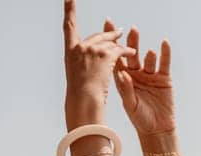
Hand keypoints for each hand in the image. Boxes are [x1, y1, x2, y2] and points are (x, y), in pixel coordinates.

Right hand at [62, 0, 135, 120]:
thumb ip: (80, 64)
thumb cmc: (79, 95)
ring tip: (127, 42)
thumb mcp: (75, 76)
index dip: (69, 10)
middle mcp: (80, 47)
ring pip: (109, 42)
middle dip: (108, 35)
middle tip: (118, 31)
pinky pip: (119, 49)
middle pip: (96, 36)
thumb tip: (83, 63)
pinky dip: (126, 50)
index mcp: (70, 51)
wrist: (84, 100)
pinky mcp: (106, 55)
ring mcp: (93, 49)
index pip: (69, 26)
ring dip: (118, 42)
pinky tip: (132, 51)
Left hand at [113, 29, 175, 135]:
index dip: (112, 44)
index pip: (117, 59)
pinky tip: (164, 43)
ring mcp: (150, 75)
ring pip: (147, 58)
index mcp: (124, 79)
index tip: (107, 27)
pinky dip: (165, 53)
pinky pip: (164, 63)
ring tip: (144, 47)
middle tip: (130, 30)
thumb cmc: (140, 119)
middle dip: (130, 42)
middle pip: (132, 55)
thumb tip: (121, 73)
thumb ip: (126, 89)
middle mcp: (136, 74)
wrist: (157, 130)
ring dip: (145, 50)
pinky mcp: (163, 79)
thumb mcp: (130, 104)